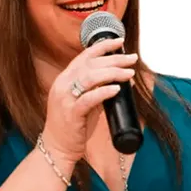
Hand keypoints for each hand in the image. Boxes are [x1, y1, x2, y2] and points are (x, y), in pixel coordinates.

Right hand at [41, 36, 137, 165]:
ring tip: (129, 73)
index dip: (103, 46)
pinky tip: (116, 89)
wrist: (57, 148)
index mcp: (64, 79)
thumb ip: (97, 90)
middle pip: (90, 64)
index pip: (84, 56)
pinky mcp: (70, 113)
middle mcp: (62, 85)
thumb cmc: (72, 126)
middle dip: (114, 59)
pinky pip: (88, 98)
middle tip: (132, 59)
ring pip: (90, 77)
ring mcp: (65, 99)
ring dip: (112, 73)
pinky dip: (104, 92)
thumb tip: (122, 81)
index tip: (120, 42)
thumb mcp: (84, 103)